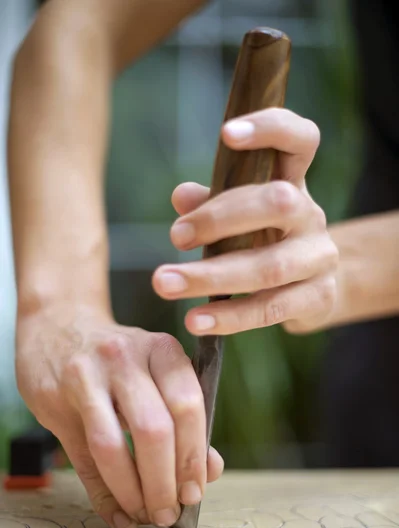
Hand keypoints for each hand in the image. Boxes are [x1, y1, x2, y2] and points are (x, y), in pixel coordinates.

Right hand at [16, 304, 223, 527]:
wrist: (59, 324)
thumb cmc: (119, 358)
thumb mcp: (156, 372)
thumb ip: (184, 417)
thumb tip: (211, 470)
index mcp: (161, 349)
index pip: (188, 404)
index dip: (195, 455)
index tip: (196, 490)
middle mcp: (126, 357)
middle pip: (154, 429)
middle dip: (165, 481)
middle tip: (170, 511)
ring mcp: (87, 375)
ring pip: (113, 446)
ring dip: (134, 492)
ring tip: (146, 514)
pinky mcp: (57, 396)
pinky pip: (83, 456)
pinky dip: (104, 494)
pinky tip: (119, 514)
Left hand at [153, 108, 338, 333]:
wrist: (312, 288)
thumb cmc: (264, 242)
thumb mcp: (240, 218)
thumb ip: (213, 203)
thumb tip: (181, 196)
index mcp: (293, 182)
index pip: (300, 140)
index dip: (271, 128)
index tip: (226, 134)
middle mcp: (311, 214)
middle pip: (278, 202)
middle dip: (220, 218)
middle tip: (174, 237)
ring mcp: (321, 257)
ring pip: (270, 265)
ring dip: (211, 277)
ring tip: (164, 283)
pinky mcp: (319, 297)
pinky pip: (271, 308)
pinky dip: (230, 316)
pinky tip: (195, 320)